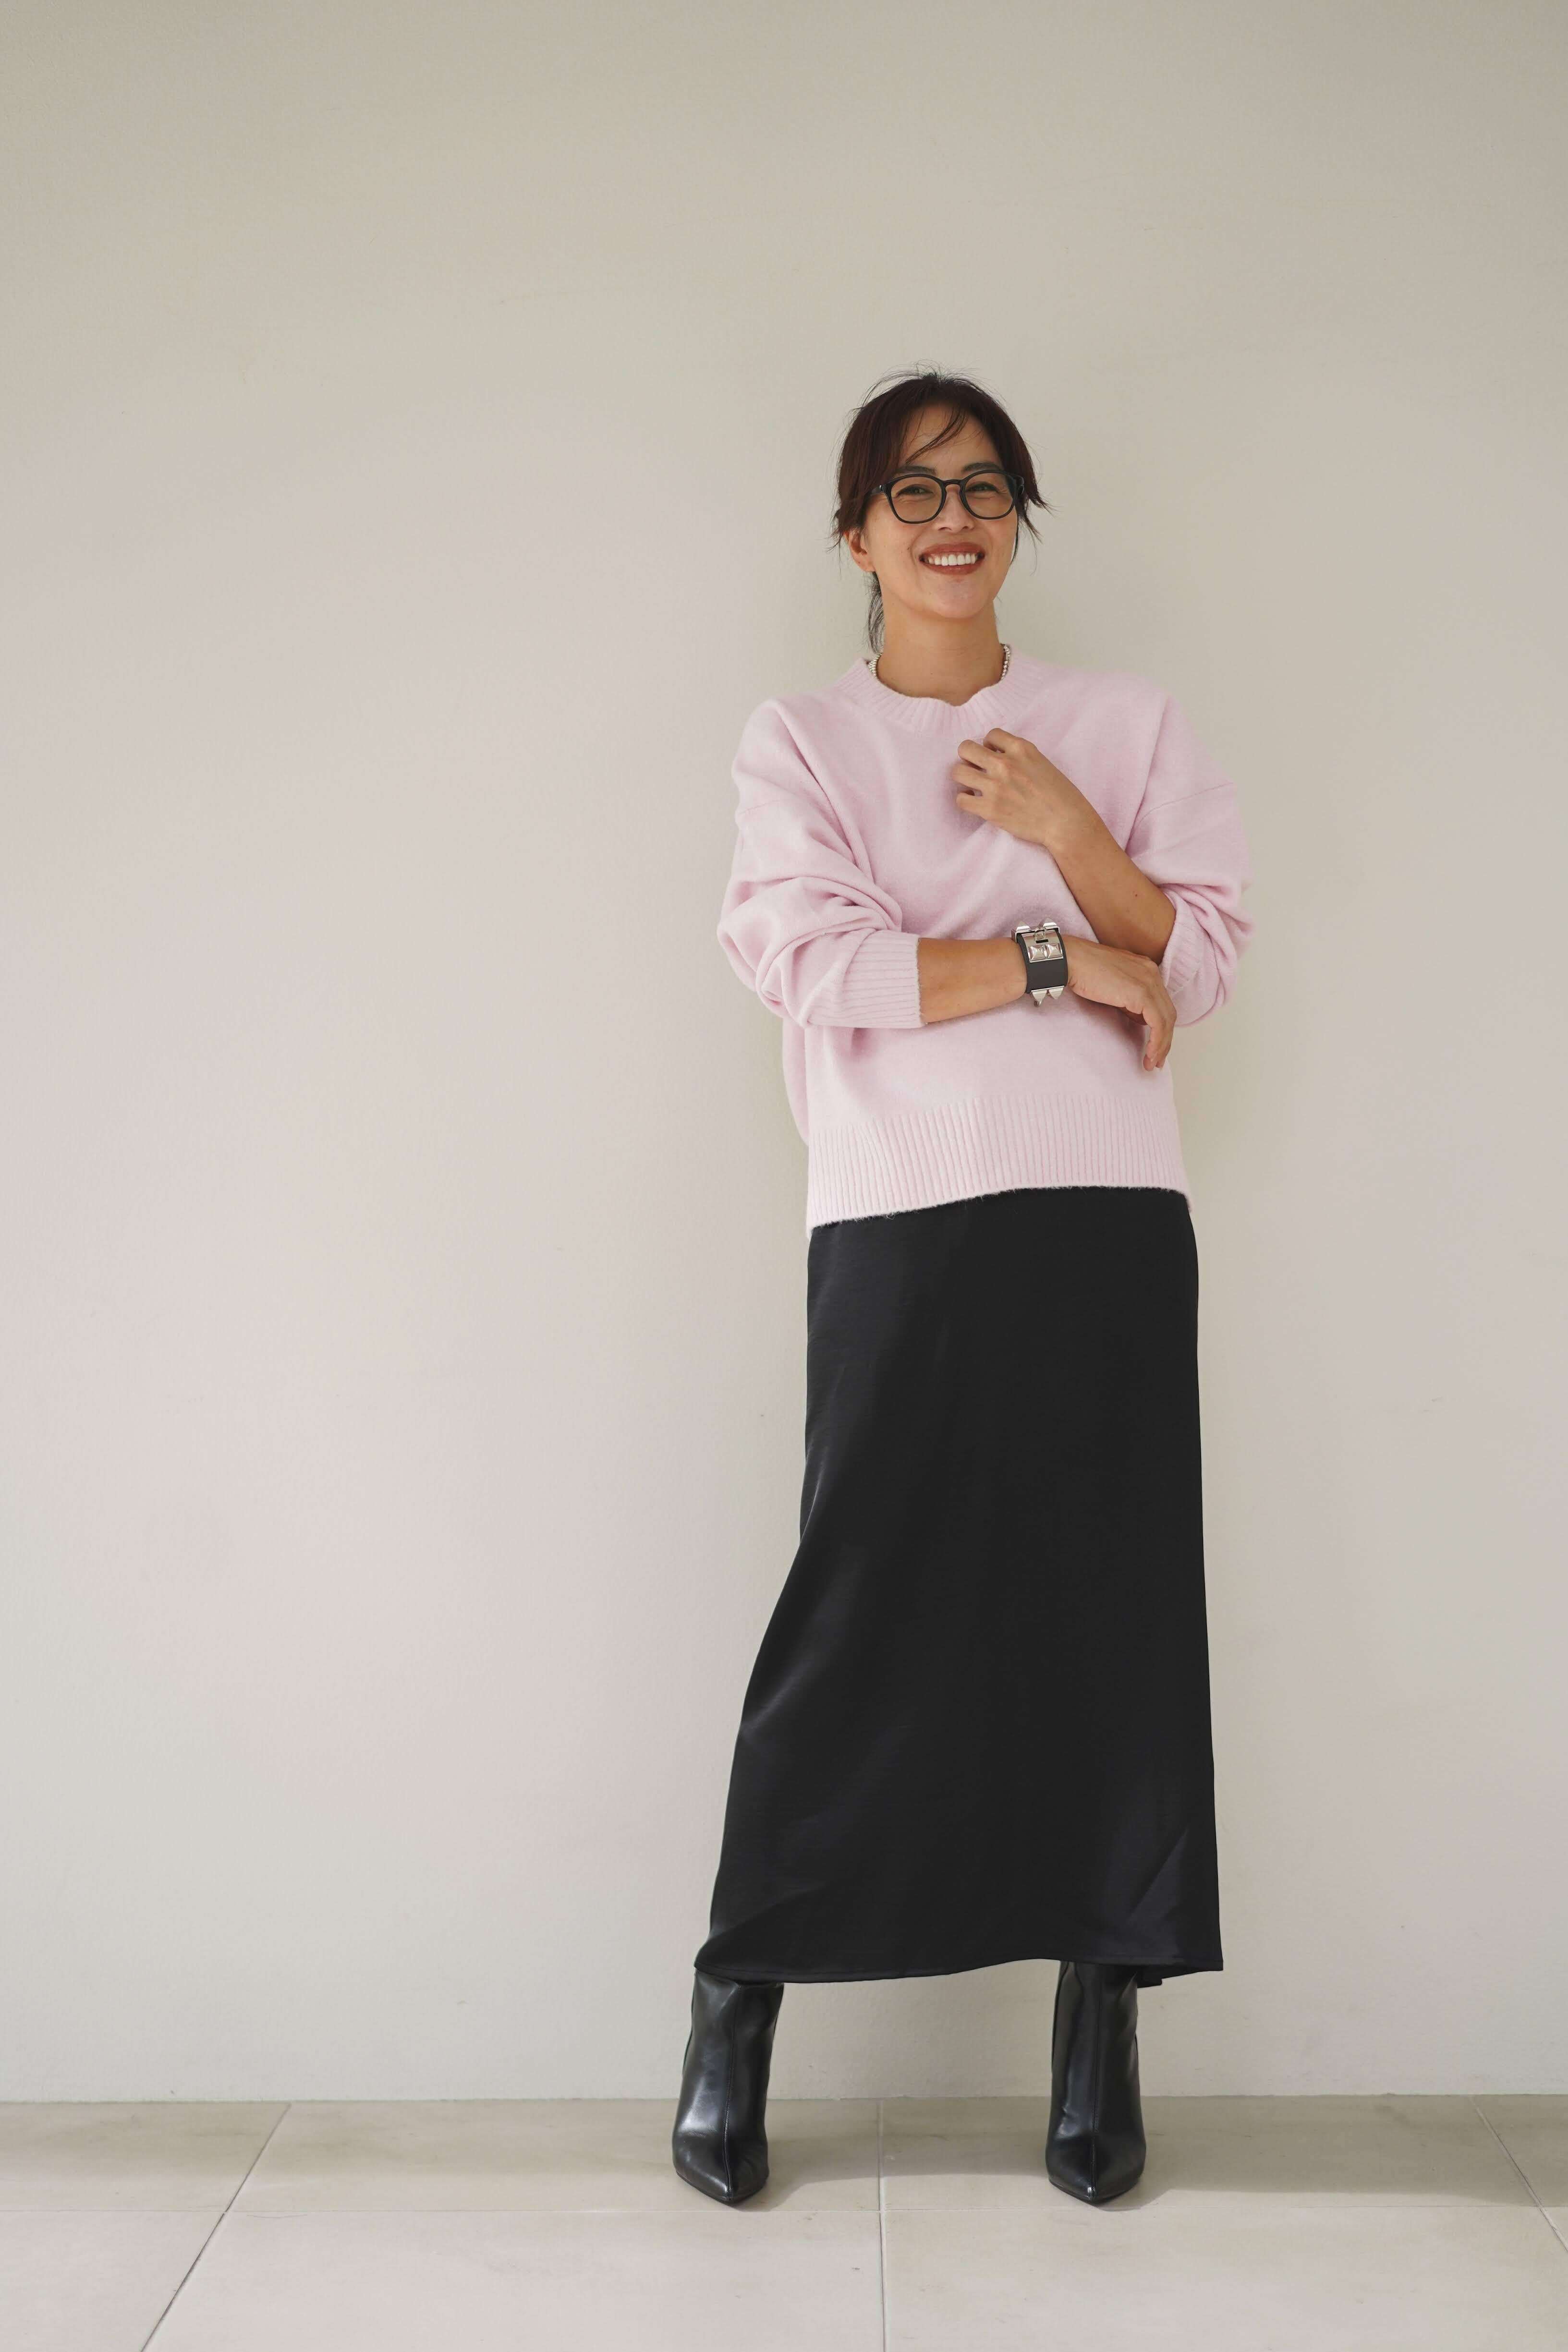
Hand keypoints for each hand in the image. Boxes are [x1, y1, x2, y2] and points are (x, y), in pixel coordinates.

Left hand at [952, 729, 1094, 853]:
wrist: (1066, 823)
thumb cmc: (1060, 795)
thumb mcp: (1042, 763)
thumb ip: (1019, 756)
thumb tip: (997, 756)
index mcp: (1021, 749)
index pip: (991, 735)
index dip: (989, 745)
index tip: (993, 755)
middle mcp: (1005, 764)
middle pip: (966, 748)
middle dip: (968, 756)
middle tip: (975, 767)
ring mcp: (995, 787)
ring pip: (958, 772)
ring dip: (963, 777)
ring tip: (972, 784)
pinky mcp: (990, 809)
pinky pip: (961, 799)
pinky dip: (965, 799)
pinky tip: (974, 801)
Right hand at [1059, 935, 1175, 1071]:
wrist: (1071, 961)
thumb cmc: (1083, 972)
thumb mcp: (1113, 988)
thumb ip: (1129, 1001)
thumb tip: (1138, 1018)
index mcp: (1146, 969)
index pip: (1162, 1003)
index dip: (1162, 1028)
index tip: (1155, 1047)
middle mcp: (1152, 973)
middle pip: (1168, 1013)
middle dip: (1165, 1040)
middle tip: (1157, 1060)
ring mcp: (1149, 981)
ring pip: (1167, 1019)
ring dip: (1162, 1045)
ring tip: (1152, 1063)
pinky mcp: (1142, 993)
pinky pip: (1158, 1023)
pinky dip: (1157, 1041)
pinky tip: (1150, 1054)